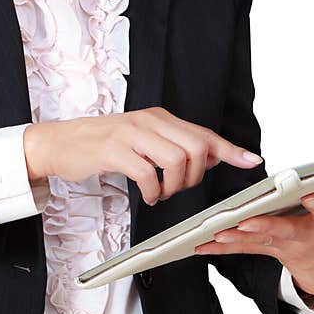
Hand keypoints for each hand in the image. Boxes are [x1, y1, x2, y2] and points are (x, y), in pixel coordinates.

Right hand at [22, 107, 262, 204]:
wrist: (61, 143)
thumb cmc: (103, 145)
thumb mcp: (142, 140)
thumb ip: (173, 145)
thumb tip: (210, 158)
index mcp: (160, 118)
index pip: (203, 133)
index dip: (230, 149)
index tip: (251, 161)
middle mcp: (150, 122)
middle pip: (196, 148)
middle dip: (196, 176)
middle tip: (177, 188)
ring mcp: (132, 134)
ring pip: (177, 160)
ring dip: (174, 186)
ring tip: (160, 193)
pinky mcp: (115, 151)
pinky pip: (148, 173)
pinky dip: (153, 191)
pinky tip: (147, 195)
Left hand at [195, 165, 313, 296]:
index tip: (310, 197)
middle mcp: (304, 235)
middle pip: (283, 229)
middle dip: (265, 227)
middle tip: (247, 222)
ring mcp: (282, 246)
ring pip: (256, 242)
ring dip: (233, 239)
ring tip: (211, 235)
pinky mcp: (265, 250)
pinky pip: (240, 249)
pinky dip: (221, 247)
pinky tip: (198, 244)